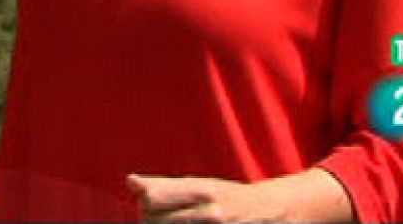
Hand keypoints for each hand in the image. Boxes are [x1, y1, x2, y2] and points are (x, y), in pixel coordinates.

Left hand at [127, 174, 286, 222]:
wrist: (271, 211)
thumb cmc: (227, 196)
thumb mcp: (200, 185)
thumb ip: (165, 186)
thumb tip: (131, 182)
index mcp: (201, 191)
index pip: (152, 199)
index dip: (146, 203)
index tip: (151, 204)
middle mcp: (210, 212)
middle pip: (156, 220)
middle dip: (151, 219)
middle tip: (163, 216)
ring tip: (175, 220)